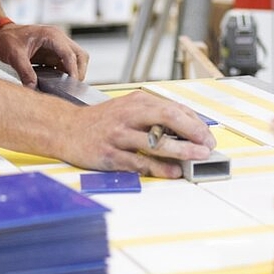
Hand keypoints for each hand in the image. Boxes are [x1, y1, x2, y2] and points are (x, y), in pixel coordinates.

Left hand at [0, 23, 88, 87]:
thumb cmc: (6, 38)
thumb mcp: (14, 56)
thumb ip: (25, 72)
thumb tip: (33, 88)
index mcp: (51, 35)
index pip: (70, 54)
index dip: (73, 71)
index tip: (72, 85)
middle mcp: (58, 38)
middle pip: (80, 56)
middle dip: (79, 72)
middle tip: (71, 87)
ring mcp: (57, 45)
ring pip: (76, 59)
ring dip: (73, 73)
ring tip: (65, 87)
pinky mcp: (52, 52)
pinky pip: (65, 64)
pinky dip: (65, 73)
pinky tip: (57, 83)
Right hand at [56, 89, 216, 177]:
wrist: (66, 129)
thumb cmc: (101, 121)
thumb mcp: (127, 109)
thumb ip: (152, 116)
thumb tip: (187, 129)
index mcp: (135, 102)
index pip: (172, 108)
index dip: (194, 122)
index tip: (207, 136)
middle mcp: (128, 115)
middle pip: (166, 118)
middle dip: (192, 132)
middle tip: (207, 145)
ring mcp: (118, 135)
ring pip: (155, 142)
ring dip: (180, 150)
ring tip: (197, 157)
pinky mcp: (110, 154)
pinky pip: (138, 162)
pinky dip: (158, 168)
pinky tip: (172, 171)